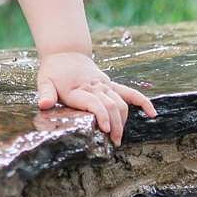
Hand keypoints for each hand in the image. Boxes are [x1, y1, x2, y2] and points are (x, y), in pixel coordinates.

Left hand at [35, 51, 156, 144]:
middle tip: (112, 143)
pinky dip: (142, 102)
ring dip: (123, 121)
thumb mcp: (44, 81)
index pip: (94, 102)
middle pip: (111, 105)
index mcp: (79, 88)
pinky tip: (152, 114)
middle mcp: (95, 86)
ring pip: (121, 102)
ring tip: (118, 139)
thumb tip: (43, 105)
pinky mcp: (111, 84)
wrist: (66, 52)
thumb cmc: (54, 70)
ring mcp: (105, 84)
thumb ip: (45, 94)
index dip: (101, 115)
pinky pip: (130, 93)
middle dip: (115, 125)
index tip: (104, 130)